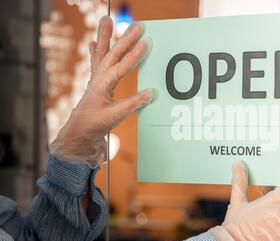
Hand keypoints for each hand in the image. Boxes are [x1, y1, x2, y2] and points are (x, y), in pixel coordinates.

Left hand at [50, 16, 152, 167]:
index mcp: (103, 85)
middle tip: (137, 26)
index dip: (134, 56)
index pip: (122, 67)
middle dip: (125, 39)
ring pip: (103, 53)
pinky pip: (96, 62)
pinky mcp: (96, 83)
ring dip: (105, 36)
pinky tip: (93, 42)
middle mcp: (99, 78)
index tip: (145, 43)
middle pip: (113, 54)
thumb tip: (151, 93)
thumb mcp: (115, 116)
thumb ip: (133, 104)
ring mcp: (96, 79)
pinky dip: (95, 51)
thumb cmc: (95, 124)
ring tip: (106, 19)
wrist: (79, 132)